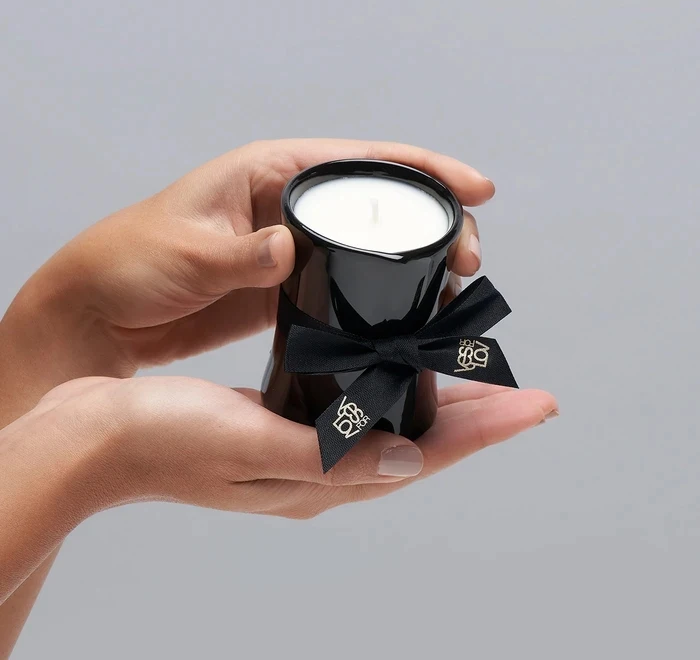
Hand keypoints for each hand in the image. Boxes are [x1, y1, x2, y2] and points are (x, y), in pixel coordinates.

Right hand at [0, 374, 555, 602]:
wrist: (99, 435)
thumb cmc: (163, 438)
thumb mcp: (249, 444)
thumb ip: (331, 457)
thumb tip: (409, 458)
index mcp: (317, 481)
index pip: (423, 454)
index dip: (483, 429)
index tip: (533, 403)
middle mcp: (319, 473)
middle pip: (420, 443)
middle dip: (476, 417)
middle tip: (523, 388)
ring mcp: (302, 452)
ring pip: (394, 427)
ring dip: (439, 406)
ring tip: (478, 379)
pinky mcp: (283, 427)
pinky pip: (358, 414)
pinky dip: (392, 394)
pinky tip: (400, 375)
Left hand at [7, 139, 493, 374]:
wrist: (104, 313)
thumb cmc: (130, 261)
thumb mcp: (186, 250)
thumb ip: (240, 252)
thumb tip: (289, 250)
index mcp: (269, 172)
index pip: (363, 160)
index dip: (426, 170)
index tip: (476, 190)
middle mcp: (288, 204)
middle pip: (381, 203)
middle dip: (434, 223)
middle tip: (468, 261)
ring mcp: (293, 246)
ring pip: (370, 245)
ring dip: (414, 263)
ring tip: (451, 290)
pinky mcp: (289, 287)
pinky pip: (347, 284)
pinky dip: (379, 296)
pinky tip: (405, 314)